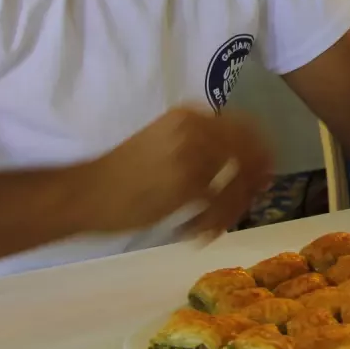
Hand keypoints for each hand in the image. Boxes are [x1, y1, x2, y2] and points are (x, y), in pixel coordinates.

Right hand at [82, 107, 273, 236]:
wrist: (86, 192)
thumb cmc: (124, 171)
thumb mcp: (168, 141)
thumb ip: (205, 145)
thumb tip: (252, 162)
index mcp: (191, 114)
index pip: (246, 128)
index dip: (261, 152)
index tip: (263, 173)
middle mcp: (196, 128)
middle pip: (250, 155)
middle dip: (255, 181)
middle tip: (247, 201)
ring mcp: (193, 156)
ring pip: (237, 185)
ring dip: (232, 209)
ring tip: (212, 225)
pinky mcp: (187, 187)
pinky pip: (220, 208)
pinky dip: (215, 225)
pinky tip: (198, 234)